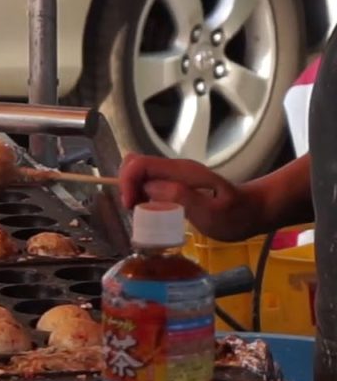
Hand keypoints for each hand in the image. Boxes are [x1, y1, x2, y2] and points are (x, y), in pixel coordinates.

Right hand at [118, 154, 254, 240]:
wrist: (254, 211)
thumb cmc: (235, 216)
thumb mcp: (211, 213)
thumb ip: (181, 197)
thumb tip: (149, 188)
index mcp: (182, 172)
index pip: (140, 164)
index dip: (128, 182)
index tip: (131, 206)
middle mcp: (175, 168)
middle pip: (134, 163)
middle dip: (127, 185)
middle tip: (135, 209)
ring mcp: (175, 174)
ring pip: (139, 172)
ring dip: (133, 191)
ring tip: (142, 212)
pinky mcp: (175, 183)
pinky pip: (148, 182)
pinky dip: (141, 195)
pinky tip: (151, 210)